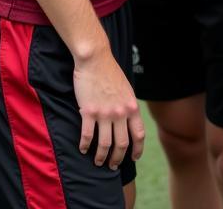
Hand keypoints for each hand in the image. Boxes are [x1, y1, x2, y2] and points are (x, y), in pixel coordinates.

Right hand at [73, 49, 144, 168]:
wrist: (95, 58)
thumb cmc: (110, 71)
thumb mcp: (126, 89)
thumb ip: (128, 105)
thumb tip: (128, 120)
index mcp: (132, 107)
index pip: (139, 135)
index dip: (137, 150)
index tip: (134, 158)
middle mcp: (120, 113)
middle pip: (122, 144)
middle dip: (117, 159)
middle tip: (113, 165)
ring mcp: (104, 113)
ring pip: (105, 144)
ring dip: (101, 157)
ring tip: (98, 161)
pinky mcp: (89, 111)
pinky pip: (87, 135)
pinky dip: (85, 145)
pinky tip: (83, 149)